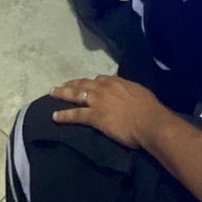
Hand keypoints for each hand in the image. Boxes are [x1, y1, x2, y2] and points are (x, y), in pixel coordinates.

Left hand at [49, 76, 168, 149]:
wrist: (149, 121)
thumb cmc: (150, 109)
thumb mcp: (140, 93)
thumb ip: (130, 91)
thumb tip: (128, 92)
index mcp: (116, 82)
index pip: (99, 79)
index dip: (90, 82)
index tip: (86, 84)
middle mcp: (104, 88)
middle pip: (83, 84)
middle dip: (71, 84)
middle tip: (60, 85)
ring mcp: (97, 102)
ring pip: (75, 95)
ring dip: (62, 94)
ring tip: (52, 93)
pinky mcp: (93, 116)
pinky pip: (75, 115)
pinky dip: (64, 115)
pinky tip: (55, 116)